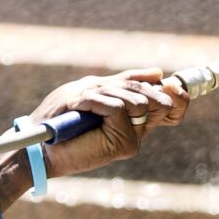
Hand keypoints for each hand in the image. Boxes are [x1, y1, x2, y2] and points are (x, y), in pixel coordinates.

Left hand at [31, 68, 189, 178]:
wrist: (40, 145)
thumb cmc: (61, 116)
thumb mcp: (95, 89)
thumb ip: (126, 82)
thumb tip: (159, 73)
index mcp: (136, 116)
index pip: (175, 104)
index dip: (178, 93)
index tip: (167, 82)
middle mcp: (139, 129)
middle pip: (161, 98)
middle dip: (133, 87)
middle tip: (101, 95)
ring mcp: (134, 138)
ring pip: (139, 100)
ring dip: (107, 93)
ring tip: (84, 107)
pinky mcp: (124, 145)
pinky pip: (119, 108)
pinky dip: (97, 102)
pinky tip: (82, 109)